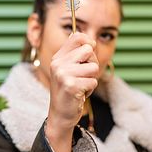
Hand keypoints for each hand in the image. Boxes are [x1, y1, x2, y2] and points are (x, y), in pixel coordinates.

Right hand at [45, 32, 98, 151]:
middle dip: (92, 63)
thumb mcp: (68, 69)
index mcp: (58, 57)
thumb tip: (90, 40)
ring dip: (92, 78)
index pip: (77, 37)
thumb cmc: (69, 90)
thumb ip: (76, 54)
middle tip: (84, 75)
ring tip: (81, 85)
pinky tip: (81, 93)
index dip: (89, 41)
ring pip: (93, 67)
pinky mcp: (71, 86)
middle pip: (89, 50)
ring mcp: (63, 74)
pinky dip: (90, 89)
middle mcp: (58, 63)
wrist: (60, 114)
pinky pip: (93, 81)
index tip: (90, 51)